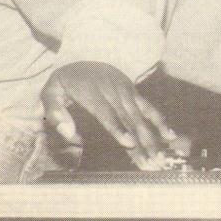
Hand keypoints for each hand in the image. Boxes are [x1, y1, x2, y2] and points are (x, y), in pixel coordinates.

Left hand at [42, 61, 177, 169]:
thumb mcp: (50, 92)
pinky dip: (159, 121)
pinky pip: (147, 107)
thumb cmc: (65, 83)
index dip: (118, 127)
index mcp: (90, 91)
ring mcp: (124, 90)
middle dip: (140, 141)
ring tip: (159, 157)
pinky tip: (170, 136)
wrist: (83, 59)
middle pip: (127, 118)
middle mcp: (111, 89)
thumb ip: (55, 112)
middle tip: (150, 162)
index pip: (106, 112)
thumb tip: (68, 134)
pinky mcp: (132, 91)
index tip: (129, 143)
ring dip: (152, 137)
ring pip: (140, 115)